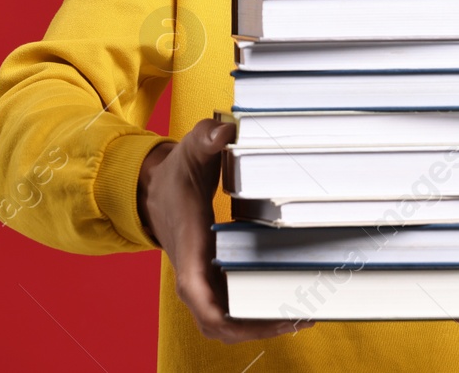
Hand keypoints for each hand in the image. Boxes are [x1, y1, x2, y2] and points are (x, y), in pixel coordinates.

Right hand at [139, 118, 311, 342]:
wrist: (154, 192)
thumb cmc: (176, 175)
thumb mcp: (190, 151)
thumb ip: (206, 138)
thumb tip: (224, 130)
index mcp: (188, 249)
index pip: (199, 295)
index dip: (227, 315)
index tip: (262, 317)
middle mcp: (193, 274)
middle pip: (218, 323)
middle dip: (256, 328)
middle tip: (300, 318)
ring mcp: (202, 281)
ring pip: (226, 323)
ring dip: (260, 326)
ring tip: (303, 317)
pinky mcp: (211, 280)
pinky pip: (232, 311)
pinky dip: (256, 316)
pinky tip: (288, 307)